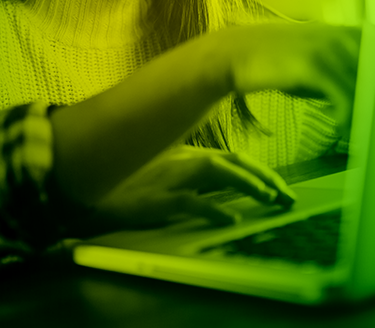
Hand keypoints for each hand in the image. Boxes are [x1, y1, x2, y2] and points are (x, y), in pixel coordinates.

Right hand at [86, 146, 296, 231]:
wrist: (87, 183)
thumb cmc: (125, 181)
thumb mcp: (163, 171)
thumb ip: (189, 172)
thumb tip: (218, 184)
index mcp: (186, 155)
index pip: (232, 157)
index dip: (259, 170)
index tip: (280, 186)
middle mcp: (182, 160)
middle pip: (233, 162)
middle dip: (264, 176)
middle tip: (287, 195)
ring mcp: (170, 177)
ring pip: (217, 173)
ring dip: (247, 184)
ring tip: (270, 198)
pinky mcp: (157, 198)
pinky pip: (191, 203)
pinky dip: (213, 210)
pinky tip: (230, 219)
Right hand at [223, 22, 359, 132]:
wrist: (233, 55)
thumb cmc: (272, 62)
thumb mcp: (310, 60)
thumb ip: (338, 70)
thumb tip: (360, 93)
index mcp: (342, 32)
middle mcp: (340, 36)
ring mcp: (328, 49)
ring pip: (365, 84)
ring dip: (368, 112)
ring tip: (367, 133)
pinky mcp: (314, 66)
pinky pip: (344, 96)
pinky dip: (348, 117)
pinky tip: (344, 130)